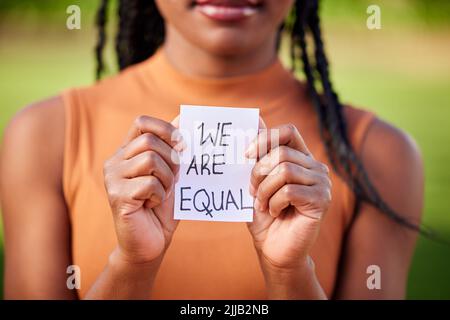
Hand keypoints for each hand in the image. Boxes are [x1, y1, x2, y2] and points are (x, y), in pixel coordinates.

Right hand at [103, 115, 182, 264]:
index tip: (181, 143)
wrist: (150, 243)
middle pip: (149, 141)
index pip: (141, 122)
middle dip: (171, 160)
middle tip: (173, 179)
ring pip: (150, 160)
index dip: (164, 128)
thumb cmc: (161, 208)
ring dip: (167, 179)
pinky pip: (149, 183)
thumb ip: (173, 148)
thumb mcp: (171, 173)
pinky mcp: (116, 195)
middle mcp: (115, 161)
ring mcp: (112, 178)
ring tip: (162, 194)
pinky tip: (152, 205)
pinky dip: (160, 194)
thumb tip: (183, 117)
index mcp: (127, 152)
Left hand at [246, 122, 331, 271]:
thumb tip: (255, 119)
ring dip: (265, 190)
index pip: (288, 132)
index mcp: (300, 159)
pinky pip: (290, 190)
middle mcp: (315, 167)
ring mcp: (322, 183)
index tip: (246, 154)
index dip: (265, 138)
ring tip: (263, 204)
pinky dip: (274, 202)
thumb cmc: (264, 215)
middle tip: (253, 192)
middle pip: (282, 152)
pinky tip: (275, 212)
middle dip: (258, 172)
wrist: (274, 249)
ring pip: (285, 170)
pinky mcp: (322, 200)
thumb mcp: (256, 181)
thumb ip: (258, 154)